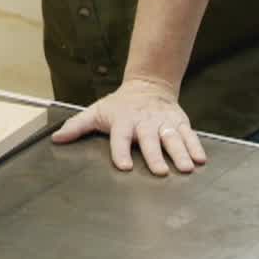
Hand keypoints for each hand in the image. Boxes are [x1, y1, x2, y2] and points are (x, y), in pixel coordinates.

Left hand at [49, 76, 206, 175]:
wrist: (148, 86)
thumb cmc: (119, 106)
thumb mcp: (96, 112)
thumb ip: (77, 126)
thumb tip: (56, 138)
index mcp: (123, 122)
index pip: (120, 137)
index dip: (120, 151)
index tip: (123, 166)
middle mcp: (144, 123)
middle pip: (150, 140)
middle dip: (155, 156)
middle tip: (160, 171)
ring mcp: (163, 123)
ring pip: (172, 138)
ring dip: (180, 153)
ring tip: (187, 168)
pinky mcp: (179, 123)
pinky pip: (189, 135)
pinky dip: (196, 146)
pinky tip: (201, 160)